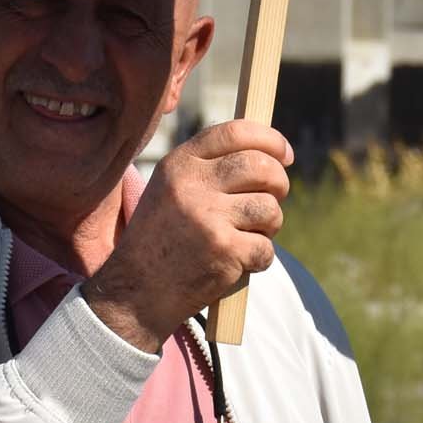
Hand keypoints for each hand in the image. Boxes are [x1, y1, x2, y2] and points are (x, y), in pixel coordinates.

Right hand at [82, 120, 291, 351]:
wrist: (137, 291)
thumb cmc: (162, 238)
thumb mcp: (170, 189)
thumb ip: (210, 167)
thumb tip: (270, 152)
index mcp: (179, 164)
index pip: (235, 131)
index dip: (270, 139)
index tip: (285, 153)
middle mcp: (192, 185)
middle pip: (261, 166)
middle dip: (279, 183)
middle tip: (274, 198)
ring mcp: (209, 218)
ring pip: (270, 208)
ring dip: (270, 225)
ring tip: (249, 234)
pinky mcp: (225, 251)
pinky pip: (267, 247)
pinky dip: (260, 257)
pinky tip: (239, 262)